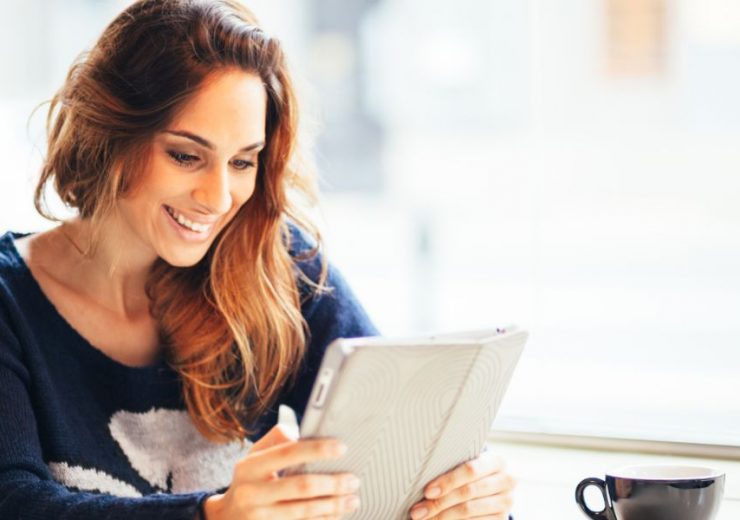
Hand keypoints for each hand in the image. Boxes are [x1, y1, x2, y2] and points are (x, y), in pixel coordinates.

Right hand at [203, 425, 360, 519]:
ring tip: (352, 498)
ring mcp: (260, 516)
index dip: (317, 449)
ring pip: (305, 511)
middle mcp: (252, 492)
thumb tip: (300, 431)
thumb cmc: (249, 480)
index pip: (288, 453)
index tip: (341, 447)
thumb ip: (276, 439)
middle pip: (301, 487)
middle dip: (332, 483)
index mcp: (250, 466)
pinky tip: (338, 513)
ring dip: (334, 505)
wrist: (227, 517)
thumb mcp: (254, 456)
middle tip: (353, 479)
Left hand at [408, 451, 514, 519]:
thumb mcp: (464, 464)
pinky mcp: (502, 519)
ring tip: (423, 519)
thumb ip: (450, 465)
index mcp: (496, 461)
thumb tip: (419, 475)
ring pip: (468, 511)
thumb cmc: (468, 472)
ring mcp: (506, 503)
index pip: (471, 470)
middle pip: (468, 493)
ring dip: (442, 517)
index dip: (448, 481)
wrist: (489, 488)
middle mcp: (506, 481)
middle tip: (417, 511)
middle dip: (439, 503)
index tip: (427, 491)